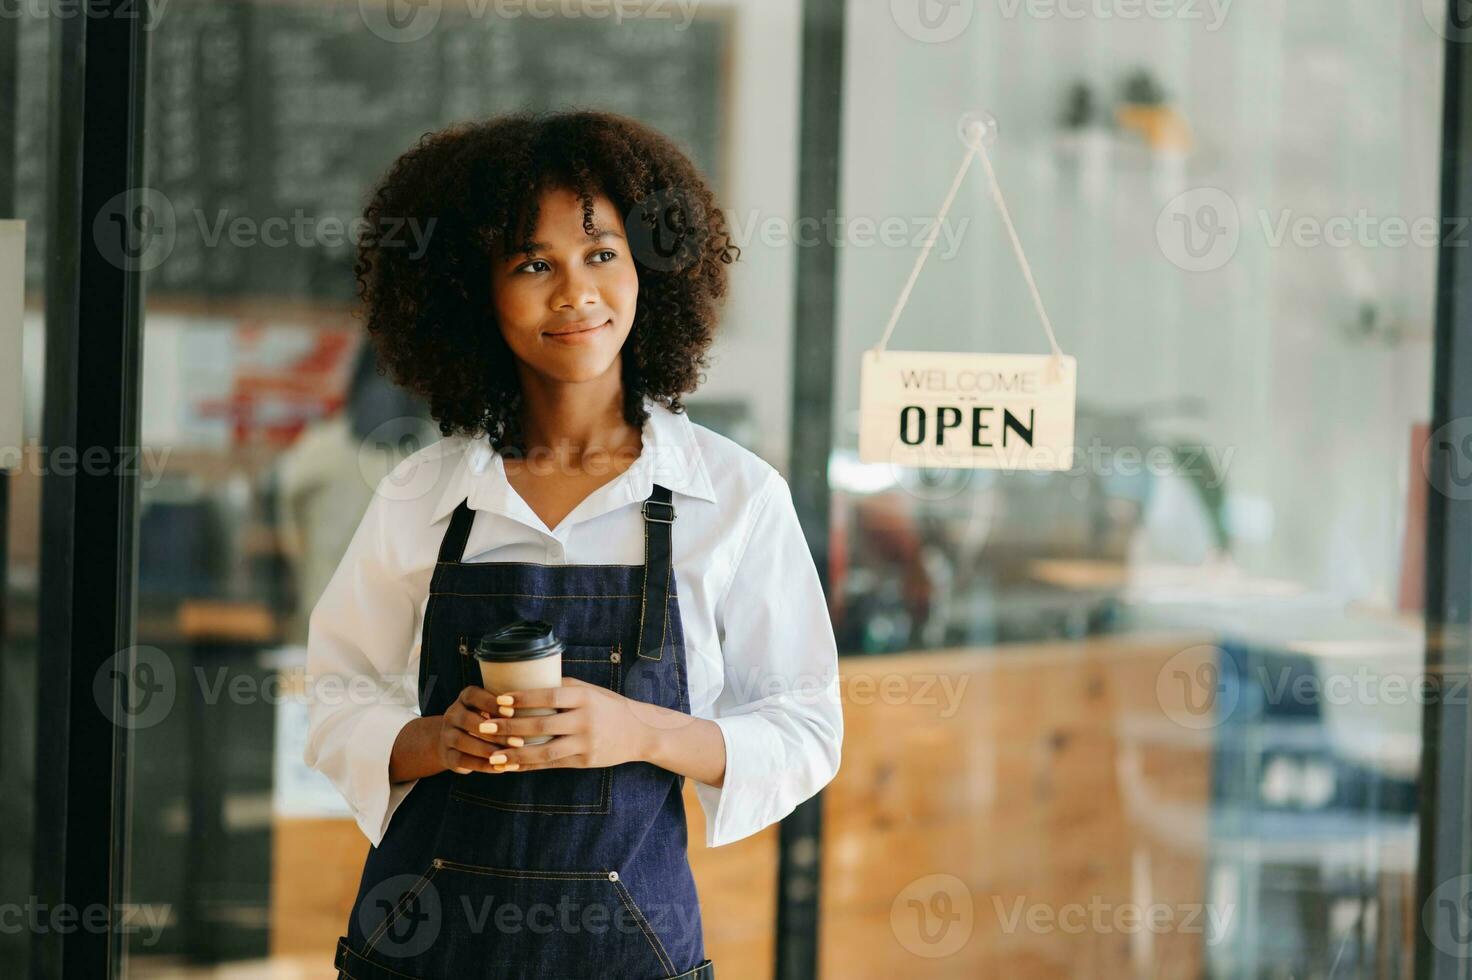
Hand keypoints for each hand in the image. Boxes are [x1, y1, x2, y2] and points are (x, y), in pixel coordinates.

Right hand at [435, 685, 517, 774]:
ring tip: (510, 756)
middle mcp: (452, 714)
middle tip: (519, 741)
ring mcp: (446, 735)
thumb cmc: (487, 720)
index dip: (491, 703)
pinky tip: (500, 768)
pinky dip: (483, 765)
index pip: (474, 695)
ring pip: (463, 741)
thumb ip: (508, 709)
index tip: (512, 712)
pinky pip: (463, 761)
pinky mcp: (447, 756)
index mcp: (465, 698)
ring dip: (488, 750)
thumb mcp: (494, 710)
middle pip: (468, 720)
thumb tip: (534, 712)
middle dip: (495, 731)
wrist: (455, 741)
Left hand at [480, 677, 689, 771]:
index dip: (523, 699)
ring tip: (492, 756)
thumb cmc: (608, 706)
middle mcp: (585, 720)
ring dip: (515, 755)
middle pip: (542, 725)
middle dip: (510, 727)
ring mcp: (586, 743)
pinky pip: (552, 765)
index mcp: (585, 697)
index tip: (499, 699)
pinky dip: (530, 766)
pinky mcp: (585, 761)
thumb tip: (525, 682)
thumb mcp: (589, 691)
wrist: (640, 732)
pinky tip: (511, 766)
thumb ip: (561, 688)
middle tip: (484, 726)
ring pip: (545, 751)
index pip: (549, 697)